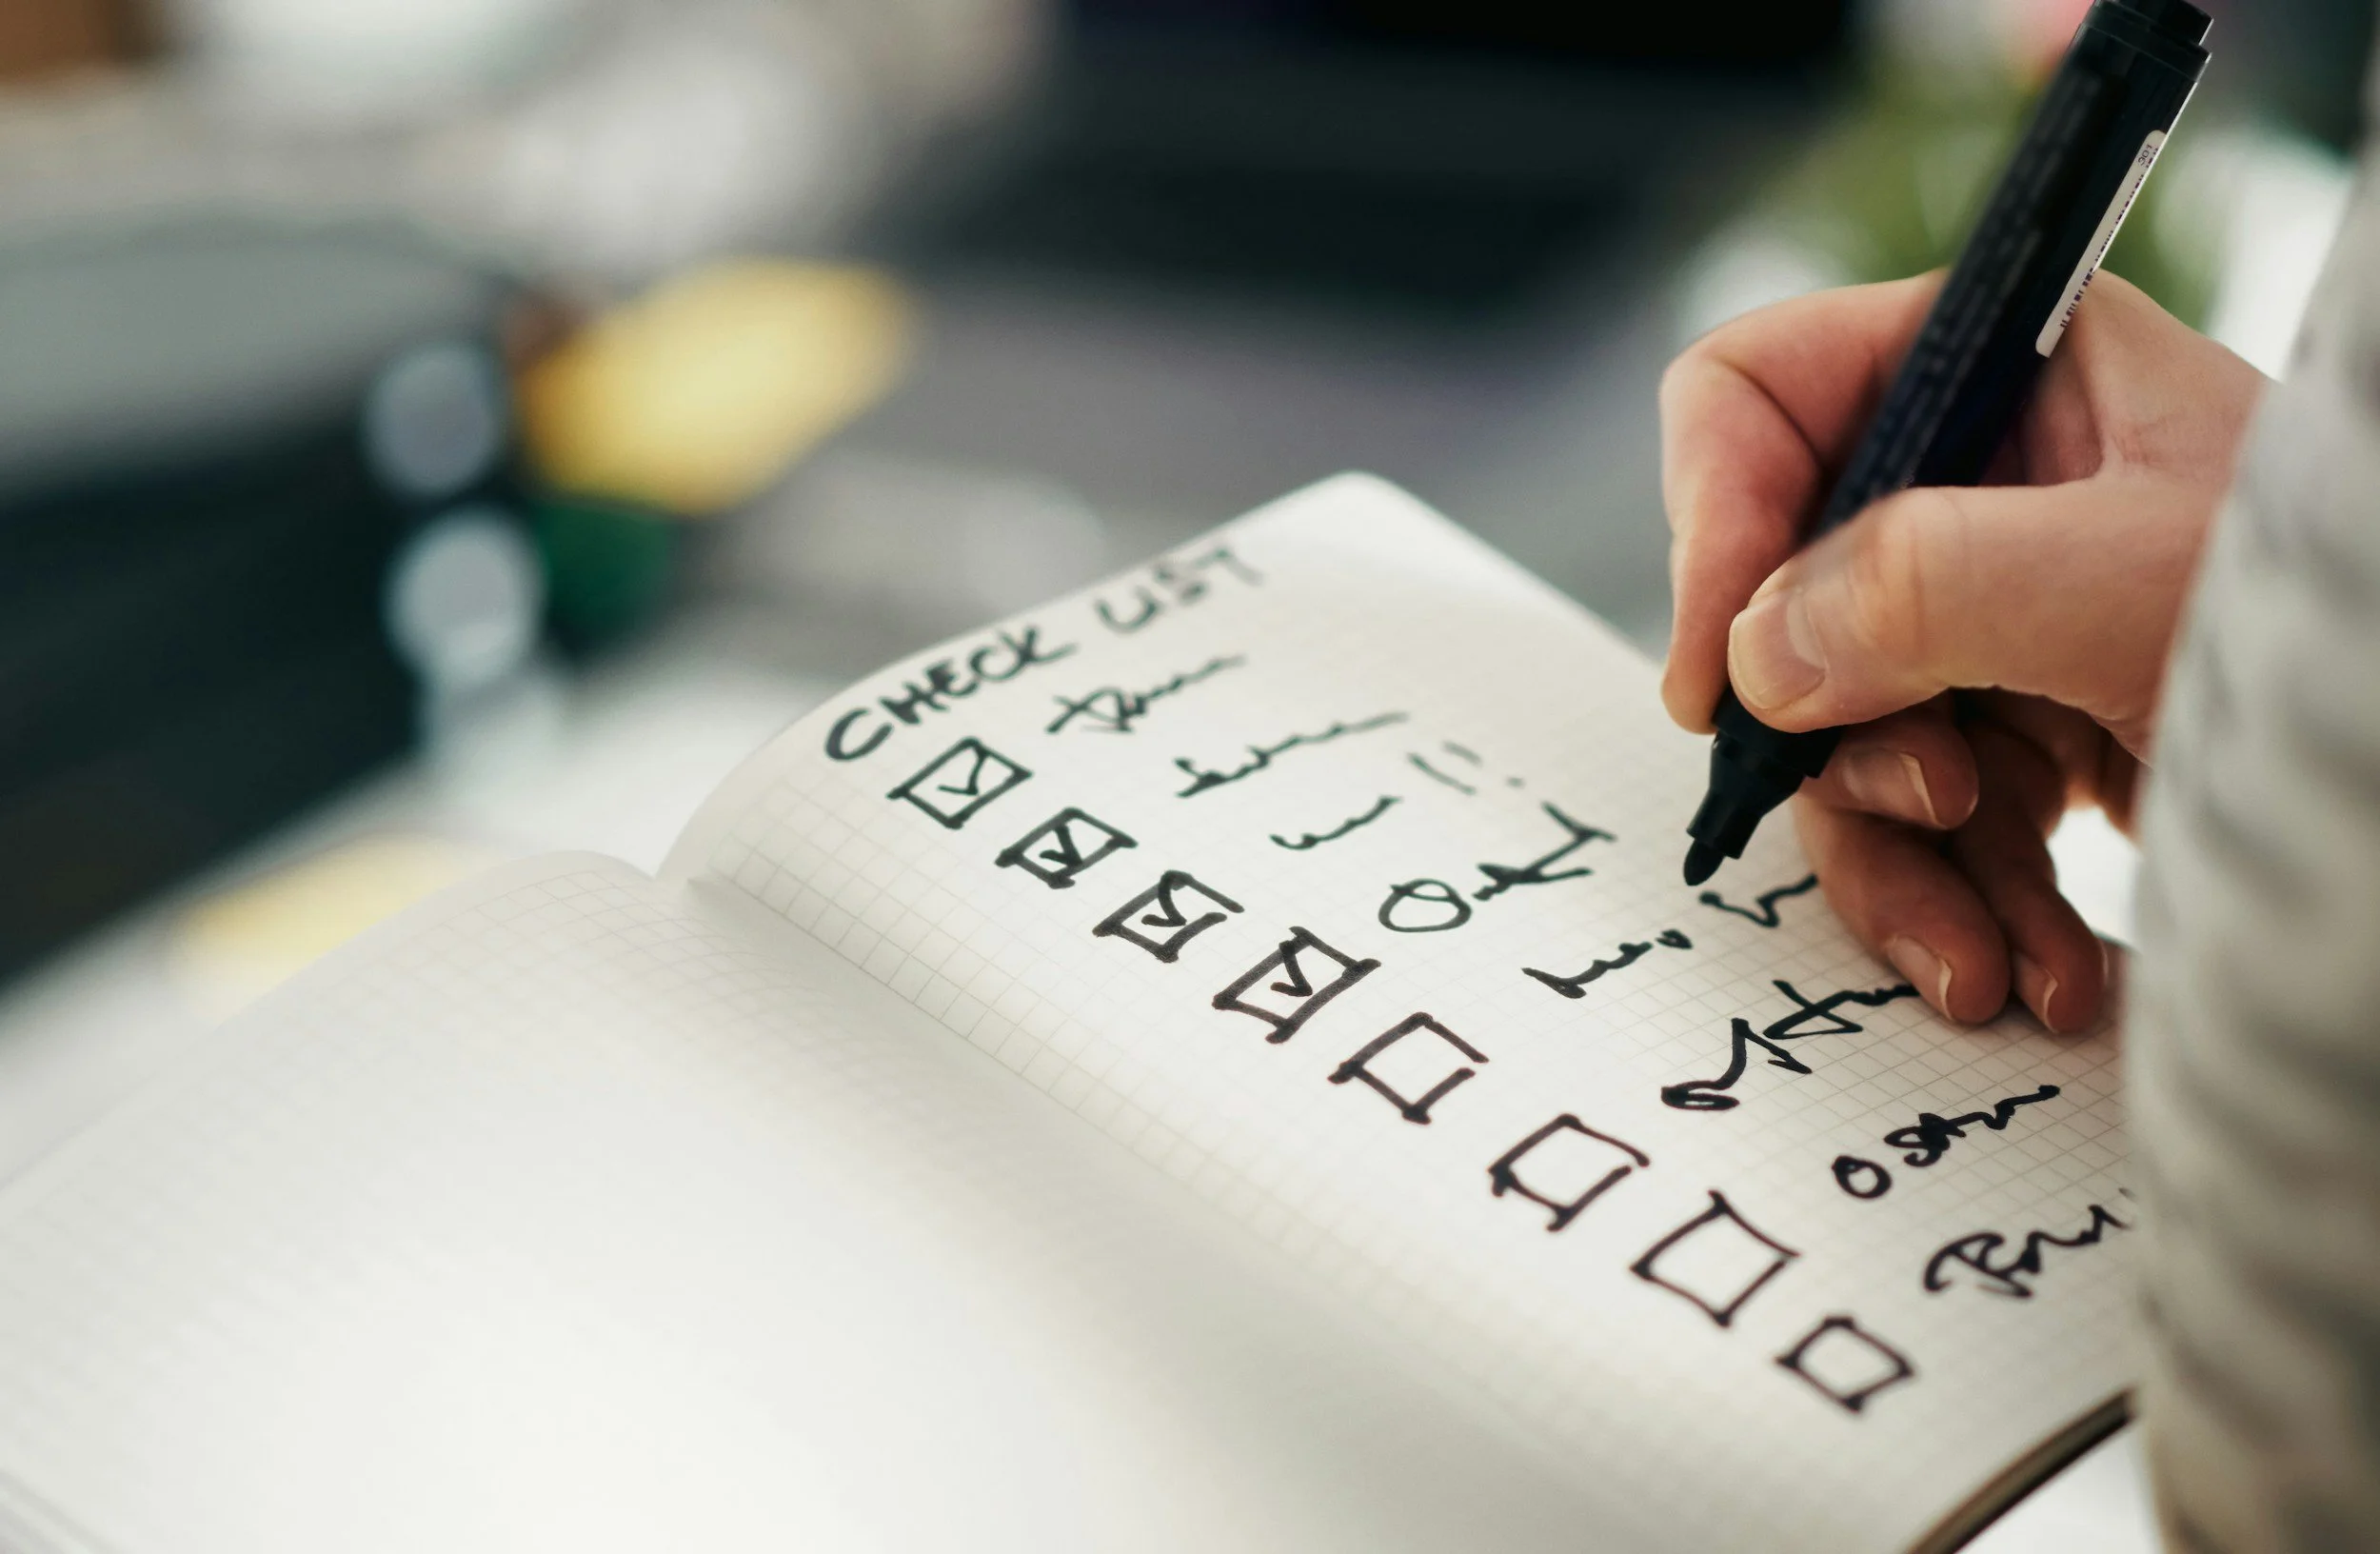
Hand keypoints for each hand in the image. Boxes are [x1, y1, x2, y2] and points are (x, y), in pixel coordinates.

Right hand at [1659, 271, 2266, 1030]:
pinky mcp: (2027, 734)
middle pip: (1783, 600)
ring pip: (1840, 738)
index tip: (1720, 678)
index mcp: (2002, 372)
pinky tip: (2033, 971)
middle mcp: (1982, 484)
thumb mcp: (2124, 580)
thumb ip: (1916, 587)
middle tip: (1924, 807)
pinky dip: (1960, 906)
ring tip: (1986, 963)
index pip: (1761, 396)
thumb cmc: (2342, 633)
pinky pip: (1922, 821)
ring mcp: (1998, 618)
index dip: (1710, 523)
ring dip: (1902, 868)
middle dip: (1834, 745)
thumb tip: (1757, 660)